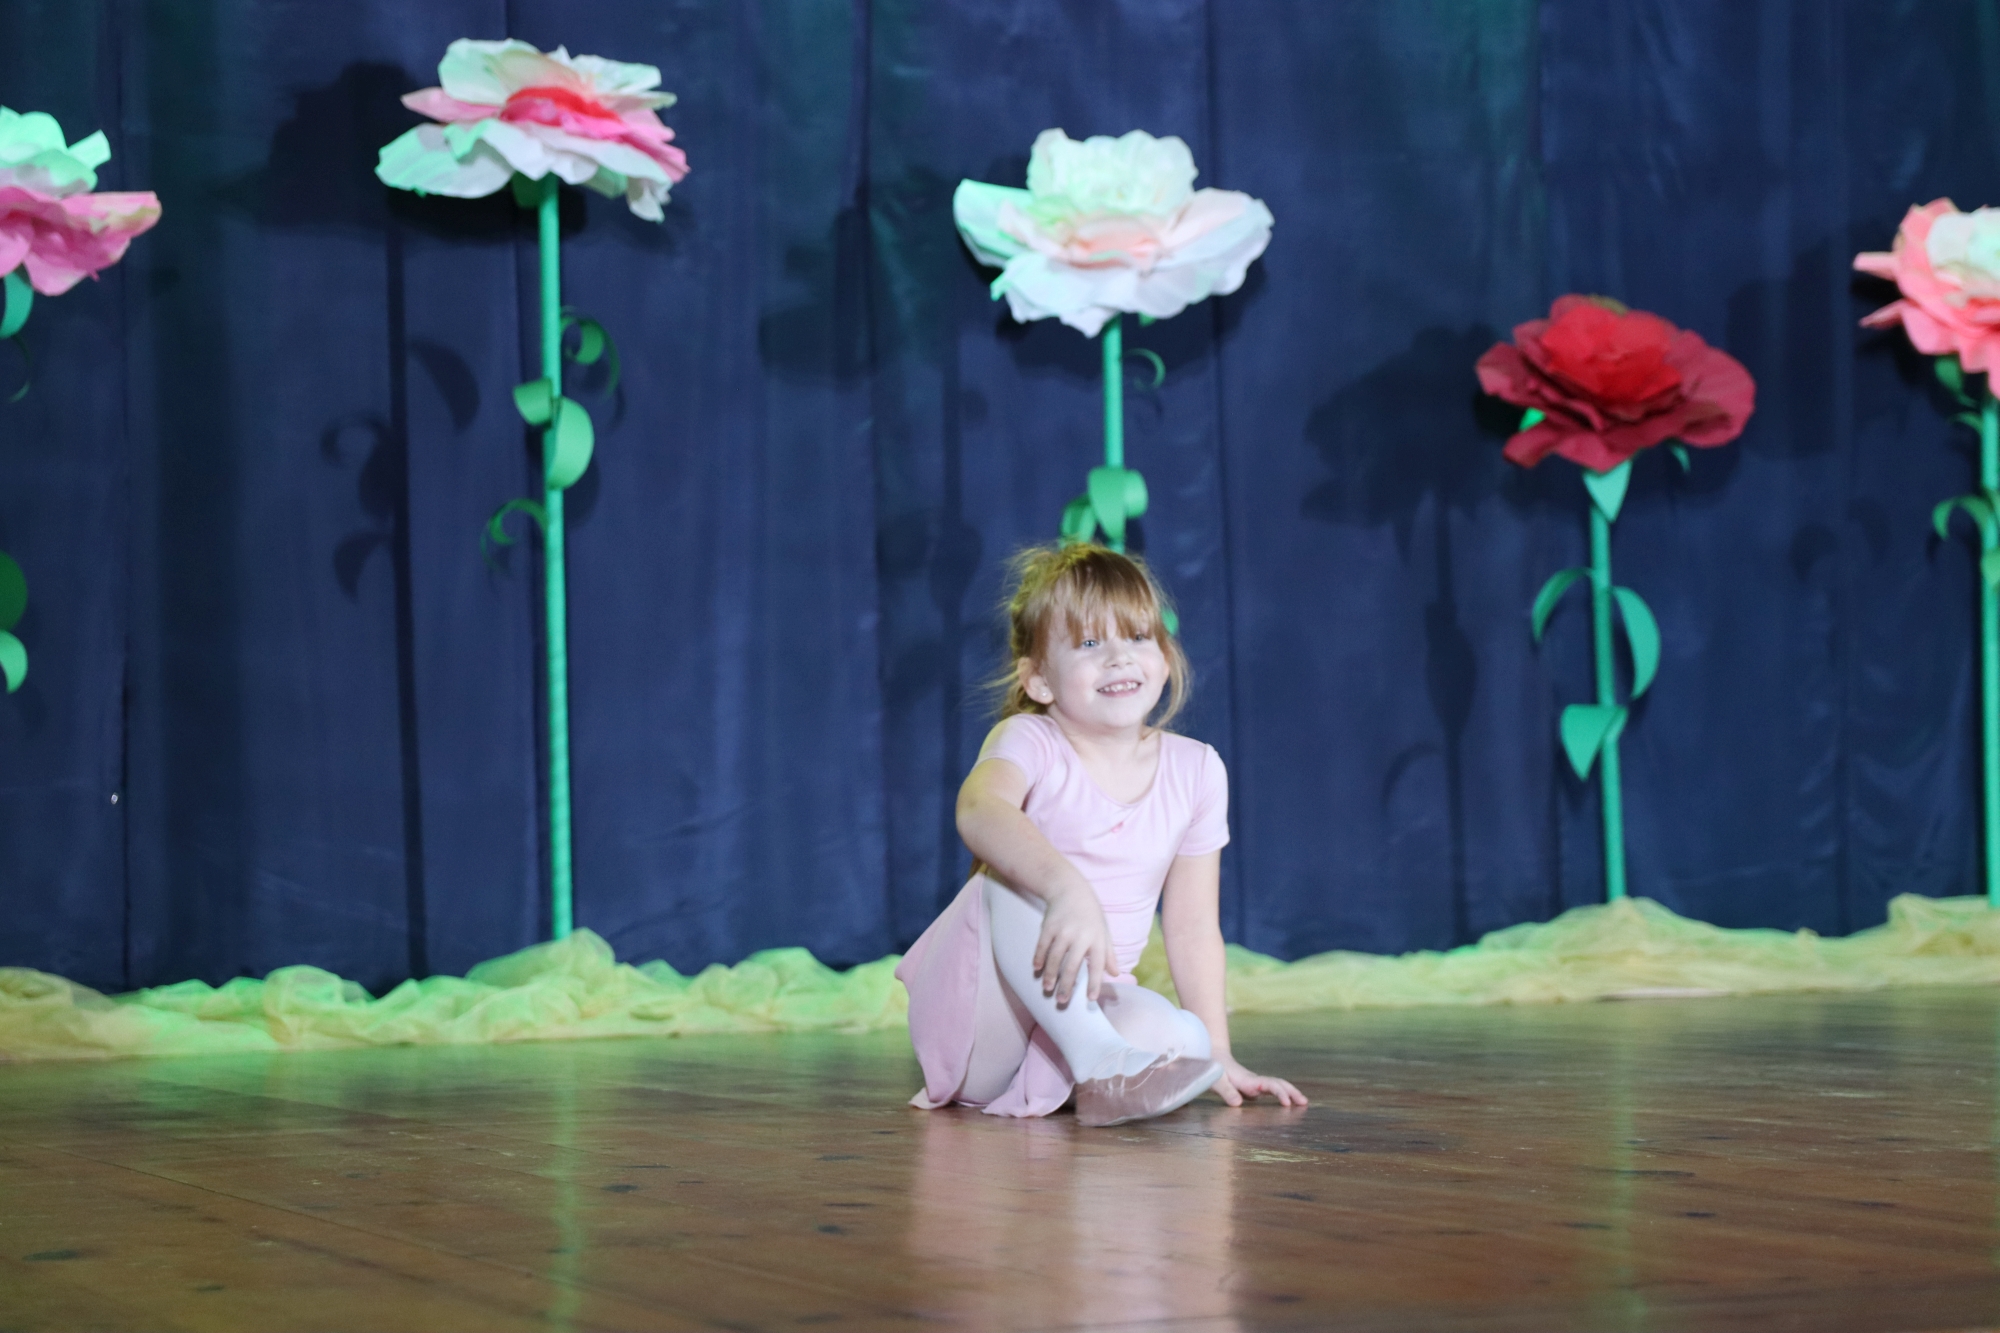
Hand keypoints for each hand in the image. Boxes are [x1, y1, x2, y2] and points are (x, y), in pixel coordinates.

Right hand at [1033, 885, 1115, 1006]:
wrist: (1070, 889)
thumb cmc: (1090, 914)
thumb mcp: (1104, 931)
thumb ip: (1109, 953)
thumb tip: (1115, 974)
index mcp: (1097, 939)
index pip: (1097, 965)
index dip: (1094, 982)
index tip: (1090, 998)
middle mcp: (1081, 936)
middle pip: (1073, 965)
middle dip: (1067, 985)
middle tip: (1062, 1001)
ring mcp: (1063, 931)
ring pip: (1055, 958)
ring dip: (1050, 975)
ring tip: (1048, 988)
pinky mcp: (1049, 926)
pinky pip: (1042, 946)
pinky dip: (1039, 958)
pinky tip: (1037, 969)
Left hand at [1211, 1058, 1307, 1107]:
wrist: (1212, 1058)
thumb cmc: (1213, 1070)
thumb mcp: (1216, 1081)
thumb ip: (1226, 1092)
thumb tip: (1238, 1104)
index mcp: (1248, 1081)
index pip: (1269, 1085)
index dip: (1279, 1093)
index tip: (1287, 1103)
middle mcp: (1255, 1081)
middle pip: (1278, 1084)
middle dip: (1292, 1092)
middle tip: (1305, 1103)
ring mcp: (1255, 1084)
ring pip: (1277, 1086)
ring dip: (1290, 1093)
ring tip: (1302, 1103)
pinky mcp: (1252, 1087)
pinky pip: (1271, 1090)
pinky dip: (1282, 1095)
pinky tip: (1287, 1102)